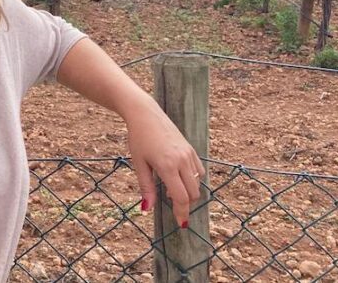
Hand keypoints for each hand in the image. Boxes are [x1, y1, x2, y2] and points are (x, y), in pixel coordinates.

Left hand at [125, 100, 203, 228]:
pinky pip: (199, 171)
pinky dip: (193, 179)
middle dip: (185, 204)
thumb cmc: (138, 138)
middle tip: (172, 205)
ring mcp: (189, 154)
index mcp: (168, 166)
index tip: (180, 223)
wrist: (146, 114)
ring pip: (198, 183)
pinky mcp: (192, 149)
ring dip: (189, 191)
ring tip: (171, 188)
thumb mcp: (139, 164)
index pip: (181, 198)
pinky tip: (178, 177)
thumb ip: (146, 187)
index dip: (182, 212)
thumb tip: (147, 209)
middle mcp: (182, 161)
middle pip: (193, 193)